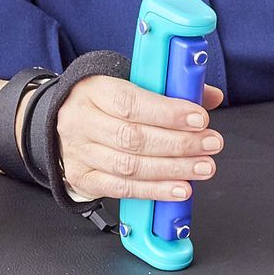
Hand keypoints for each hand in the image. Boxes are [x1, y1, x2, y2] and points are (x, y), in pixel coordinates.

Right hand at [53, 77, 224, 201]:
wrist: (63, 124)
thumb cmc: (103, 103)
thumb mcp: (128, 83)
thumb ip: (168, 90)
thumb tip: (209, 96)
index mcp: (93, 89)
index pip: (131, 102)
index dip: (168, 113)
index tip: (200, 119)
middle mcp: (81, 121)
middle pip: (134, 138)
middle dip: (179, 144)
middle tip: (210, 144)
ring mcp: (79, 153)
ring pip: (130, 166)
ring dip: (172, 169)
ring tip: (202, 167)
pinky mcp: (83, 178)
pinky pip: (122, 189)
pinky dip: (154, 191)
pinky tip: (179, 189)